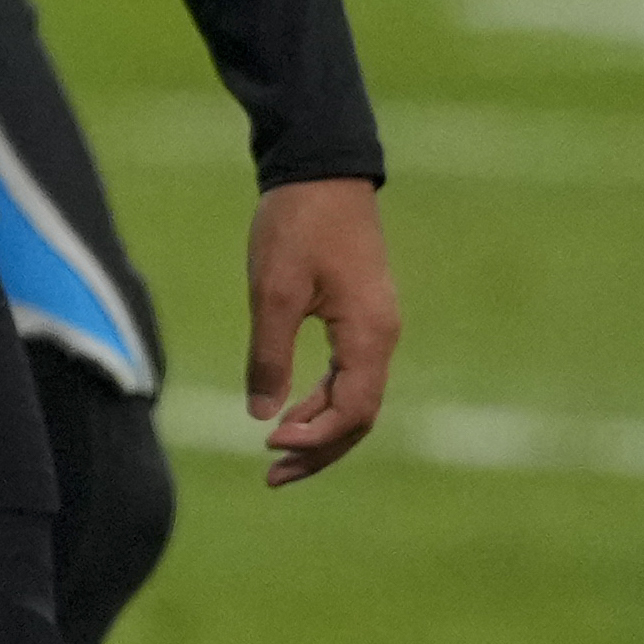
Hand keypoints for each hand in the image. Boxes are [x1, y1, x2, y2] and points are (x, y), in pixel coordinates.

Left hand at [244, 176, 395, 485]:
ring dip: (318, 428)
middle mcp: (382, 338)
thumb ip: (269, 355)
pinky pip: (348, 374)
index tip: (270, 446)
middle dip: (318, 450)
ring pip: (354, 398)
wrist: (320, 167)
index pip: (354, 413)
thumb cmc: (297, 223)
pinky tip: (290, 410)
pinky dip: (321, 399)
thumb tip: (261, 416)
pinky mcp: (362, 315)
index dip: (316, 439)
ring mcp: (375, 326)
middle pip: (358, 416)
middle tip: (272, 476)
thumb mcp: (273, 290)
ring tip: (276, 455)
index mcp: (368, 335)